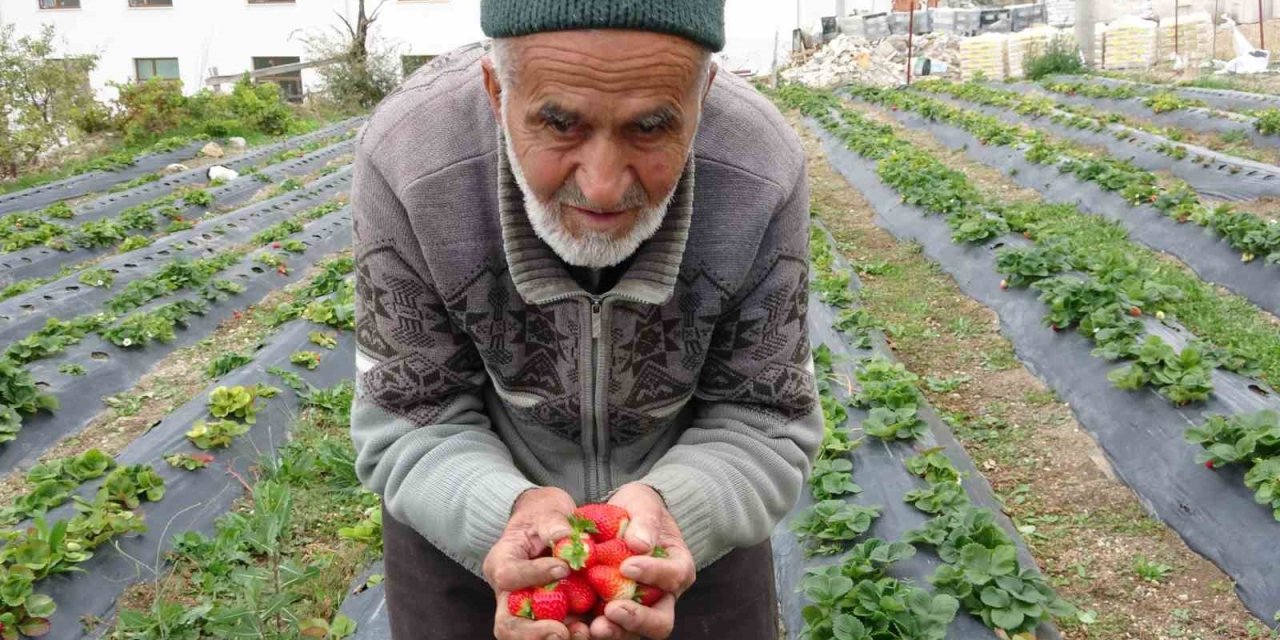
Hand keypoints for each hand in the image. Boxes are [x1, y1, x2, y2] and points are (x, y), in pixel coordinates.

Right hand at [485, 487, 590, 639]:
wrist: (547, 526)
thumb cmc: (543, 516)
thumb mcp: (547, 511)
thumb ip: (554, 524)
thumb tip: (566, 538)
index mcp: (501, 562)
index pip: (509, 575)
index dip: (534, 575)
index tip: (564, 567)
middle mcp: (508, 593)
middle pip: (507, 623)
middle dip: (533, 632)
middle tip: (561, 631)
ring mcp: (526, 608)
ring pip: (526, 636)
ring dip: (550, 638)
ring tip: (580, 633)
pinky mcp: (548, 616)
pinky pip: (553, 632)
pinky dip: (569, 633)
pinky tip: (589, 630)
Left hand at [589, 483, 695, 639]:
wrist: (619, 519)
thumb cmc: (638, 510)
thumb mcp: (644, 504)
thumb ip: (645, 521)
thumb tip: (639, 544)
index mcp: (677, 568)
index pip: (673, 576)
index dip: (653, 574)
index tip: (627, 566)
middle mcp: (661, 597)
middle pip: (660, 622)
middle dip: (637, 620)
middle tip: (612, 609)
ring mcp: (636, 609)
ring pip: (632, 633)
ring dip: (614, 632)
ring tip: (593, 627)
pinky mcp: (610, 613)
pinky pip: (605, 628)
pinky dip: (591, 630)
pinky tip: (575, 624)